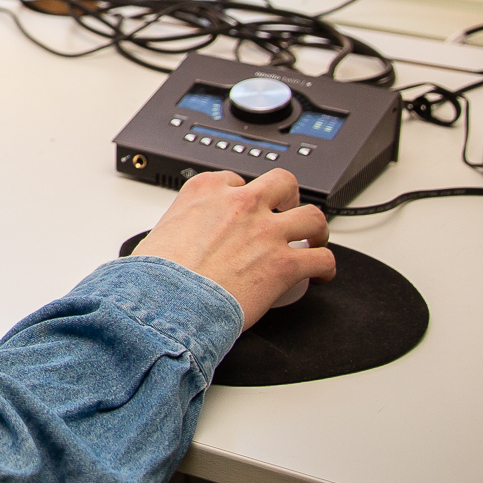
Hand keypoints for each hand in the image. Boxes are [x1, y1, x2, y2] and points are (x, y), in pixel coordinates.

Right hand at [134, 168, 333, 329]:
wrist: (166, 303)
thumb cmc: (156, 276)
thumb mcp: (158, 232)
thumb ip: (179, 228)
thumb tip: (178, 244)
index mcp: (206, 190)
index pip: (235, 180)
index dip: (243, 197)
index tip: (243, 212)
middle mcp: (241, 204)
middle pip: (282, 183)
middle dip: (288, 198)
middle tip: (285, 215)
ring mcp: (266, 232)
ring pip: (312, 216)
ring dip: (315, 230)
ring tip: (313, 241)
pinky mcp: (284, 264)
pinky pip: (322, 259)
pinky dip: (326, 268)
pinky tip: (321, 275)